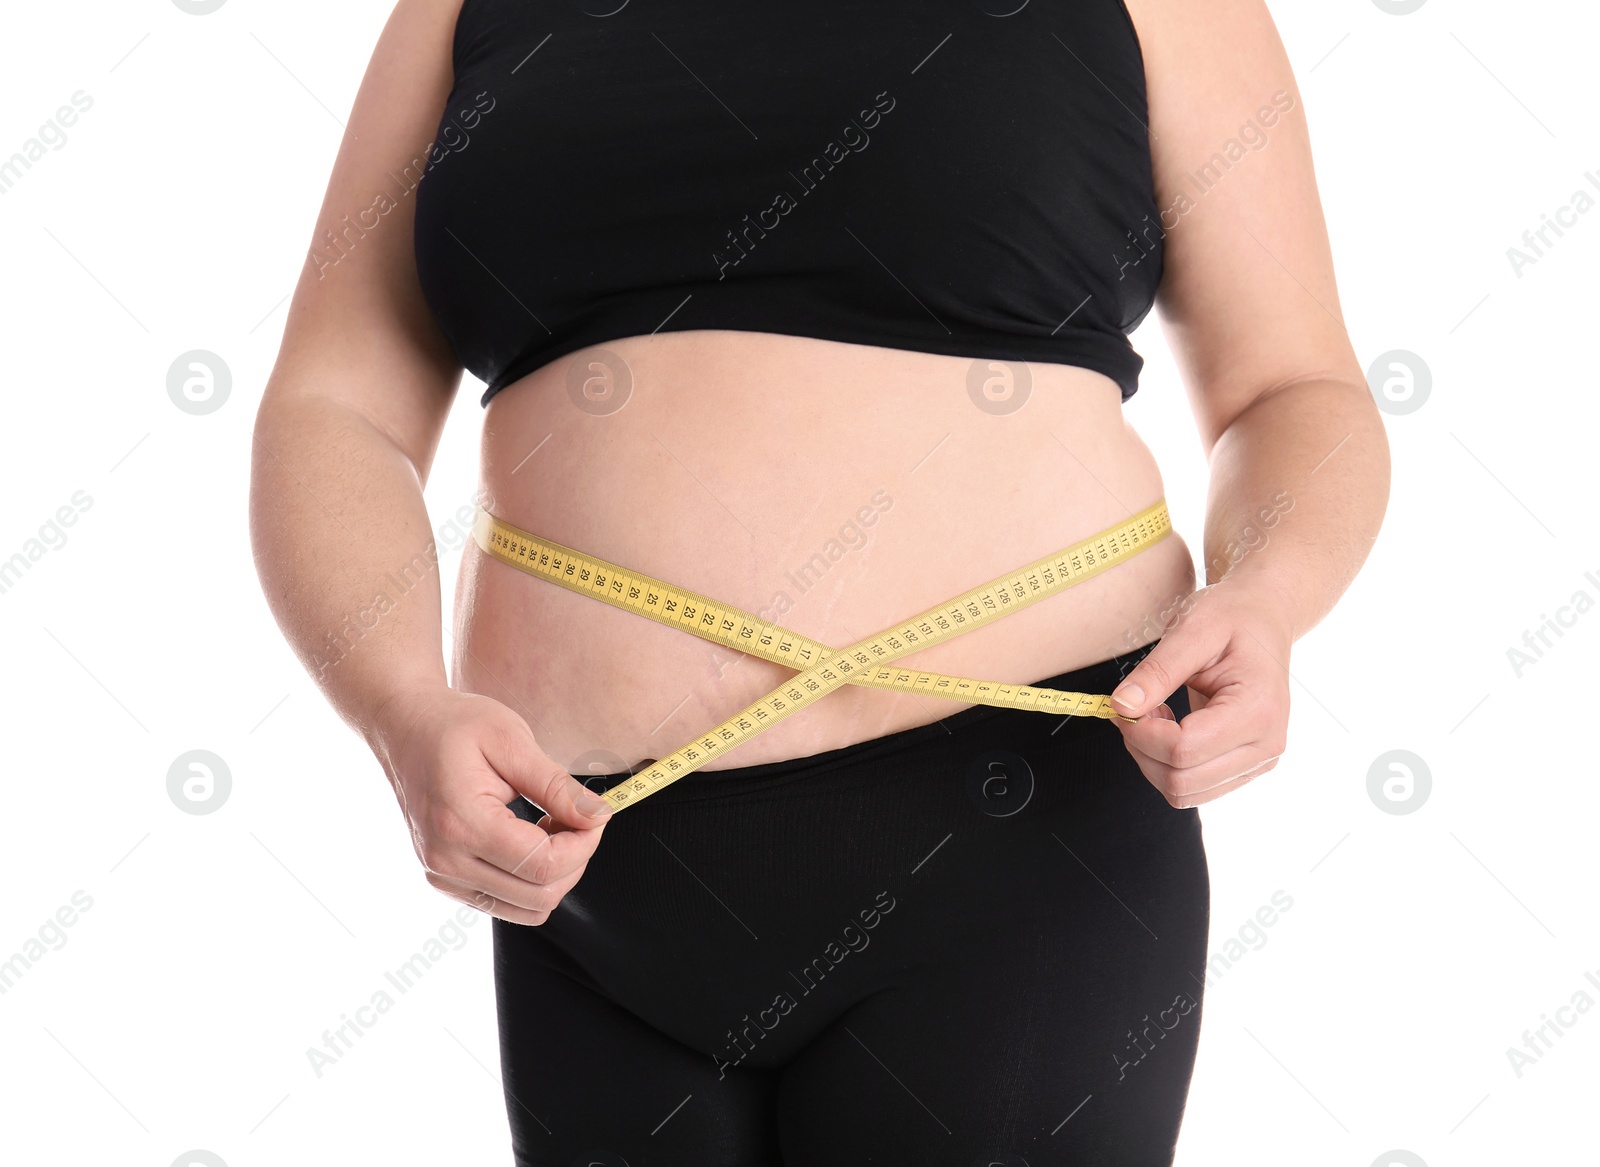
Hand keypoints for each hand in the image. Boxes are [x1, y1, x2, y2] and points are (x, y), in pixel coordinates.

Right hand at [369, 687, 614, 923]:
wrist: (406, 729)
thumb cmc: (457, 726)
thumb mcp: (512, 740)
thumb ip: (556, 786)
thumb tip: (599, 817)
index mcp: (462, 823)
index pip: (544, 865)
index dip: (584, 844)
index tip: (594, 814)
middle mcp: (446, 861)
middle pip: (540, 894)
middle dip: (575, 859)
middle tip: (577, 816)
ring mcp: (442, 876)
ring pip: (528, 908)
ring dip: (555, 873)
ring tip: (551, 826)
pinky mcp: (446, 881)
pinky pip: (507, 903)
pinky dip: (532, 880)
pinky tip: (530, 839)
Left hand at [1106, 578, 1292, 807]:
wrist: (1264, 619)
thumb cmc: (1233, 617)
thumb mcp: (1193, 629)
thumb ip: (1157, 671)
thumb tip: (1121, 706)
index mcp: (1259, 711)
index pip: (1183, 750)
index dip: (1141, 733)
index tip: (1125, 704)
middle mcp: (1266, 746)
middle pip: (1181, 780)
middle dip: (1143, 748)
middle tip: (1137, 707)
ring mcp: (1258, 762)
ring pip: (1183, 793)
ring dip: (1152, 760)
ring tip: (1156, 714)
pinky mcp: (1245, 768)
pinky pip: (1192, 789)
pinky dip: (1166, 765)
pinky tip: (1169, 728)